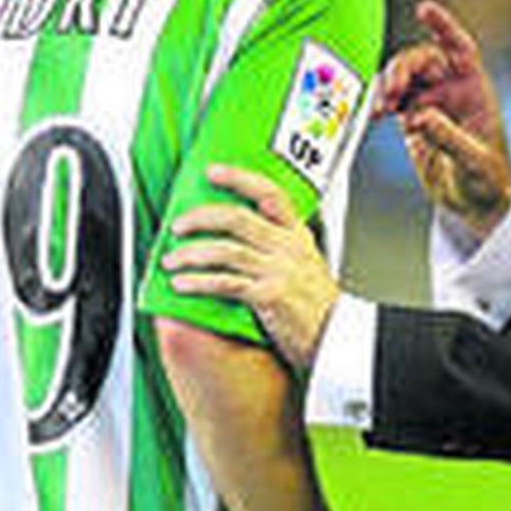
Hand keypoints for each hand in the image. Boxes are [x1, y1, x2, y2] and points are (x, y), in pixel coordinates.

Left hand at [165, 166, 338, 371]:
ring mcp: (280, 271)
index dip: (238, 178)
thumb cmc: (319, 308)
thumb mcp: (307, 266)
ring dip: (190, 254)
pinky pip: (225, 283)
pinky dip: (198, 282)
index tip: (211, 172)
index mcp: (298, 235)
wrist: (340, 339)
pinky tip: (181, 284)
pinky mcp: (270, 296)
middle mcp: (288, 247)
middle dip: (198, 218)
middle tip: (177, 226)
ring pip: (224, 250)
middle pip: (235, 218)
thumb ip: (281, 247)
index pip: (269, 193)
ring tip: (170, 260)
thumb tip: (243, 236)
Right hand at [374, 0, 510, 234]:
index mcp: (474, 90)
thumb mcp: (474, 162)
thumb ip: (448, 139)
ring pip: (402, 78)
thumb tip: (420, 118)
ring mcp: (430, 103)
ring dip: (386, 86)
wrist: (476, 203)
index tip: (423, 9)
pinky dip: (378, 103)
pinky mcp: (412, 120)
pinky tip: (372, 114)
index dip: (443, 27)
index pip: (460, 49)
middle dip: (402, 69)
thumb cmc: (487, 179)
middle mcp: (451, 91)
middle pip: (421, 61)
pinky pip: (390, 100)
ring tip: (379, 108)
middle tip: (391, 93)